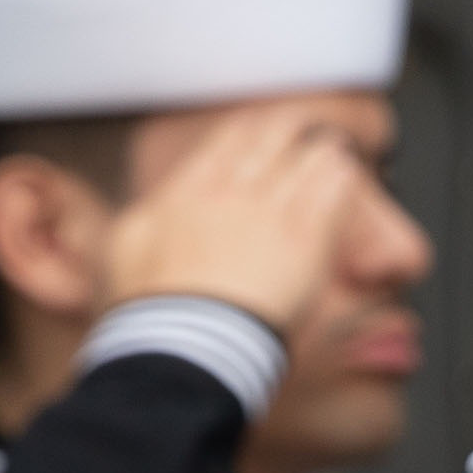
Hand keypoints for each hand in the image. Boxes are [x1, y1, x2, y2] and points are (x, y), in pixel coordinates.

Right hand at [96, 100, 372, 340]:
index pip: (230, 136)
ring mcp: (271, 210)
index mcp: (190, 187)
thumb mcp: (126, 247)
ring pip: (310, 156)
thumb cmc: (151, 306)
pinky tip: (345, 176)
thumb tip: (158, 204)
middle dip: (292, 128)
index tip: (264, 130)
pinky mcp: (306, 238)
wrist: (187, 343)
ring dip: (323, 152)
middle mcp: (232, 190)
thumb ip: (148, 214)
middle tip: (306, 130)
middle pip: (274, 136)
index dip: (253, 129)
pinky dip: (341, 177)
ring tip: (335, 153)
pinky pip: (335, 188)